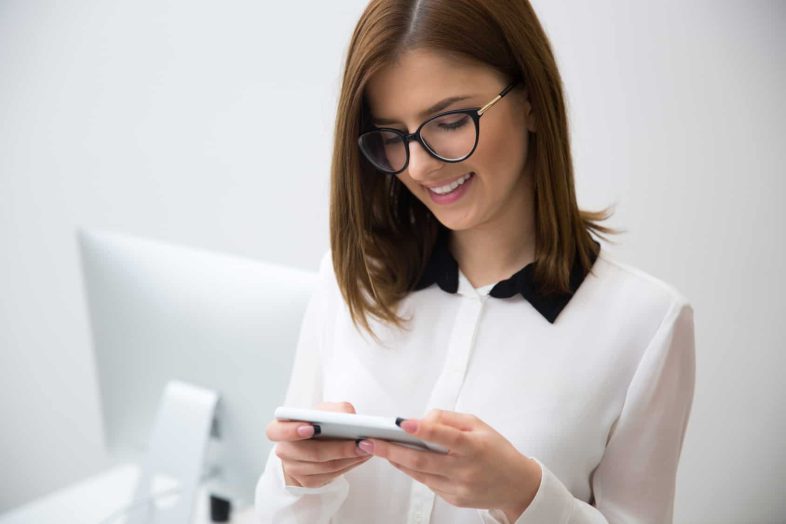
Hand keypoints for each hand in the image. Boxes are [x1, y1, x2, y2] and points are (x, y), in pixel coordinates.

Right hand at [265, 401, 372, 487]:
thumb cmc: (317, 423)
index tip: (311, 428)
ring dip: (350, 457)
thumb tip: (349, 417)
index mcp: (279, 430)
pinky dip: (350, 464)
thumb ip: (335, 409)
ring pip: (325, 466)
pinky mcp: (308, 482)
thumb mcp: (323, 411)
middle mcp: (284, 451)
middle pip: (310, 453)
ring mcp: (294, 469)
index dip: (291, 431)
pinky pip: (332, 475)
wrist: (314, 443)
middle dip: (338, 447)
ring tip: (367, 447)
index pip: (274, 432)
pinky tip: (362, 456)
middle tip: (360, 441)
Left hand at [358, 409, 541, 520]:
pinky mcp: (453, 499)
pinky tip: (400, 460)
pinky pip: (427, 483)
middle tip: (369, 441)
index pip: (445, 437)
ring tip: (377, 448)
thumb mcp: (478, 425)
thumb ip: (449, 420)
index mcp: (474, 447)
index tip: (402, 423)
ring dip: (396, 461)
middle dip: (391, 450)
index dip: (423, 430)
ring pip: (419, 474)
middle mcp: (465, 470)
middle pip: (422, 461)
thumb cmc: (497, 450)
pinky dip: (412, 471)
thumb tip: (422, 420)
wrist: (516, 485)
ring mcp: (458, 488)